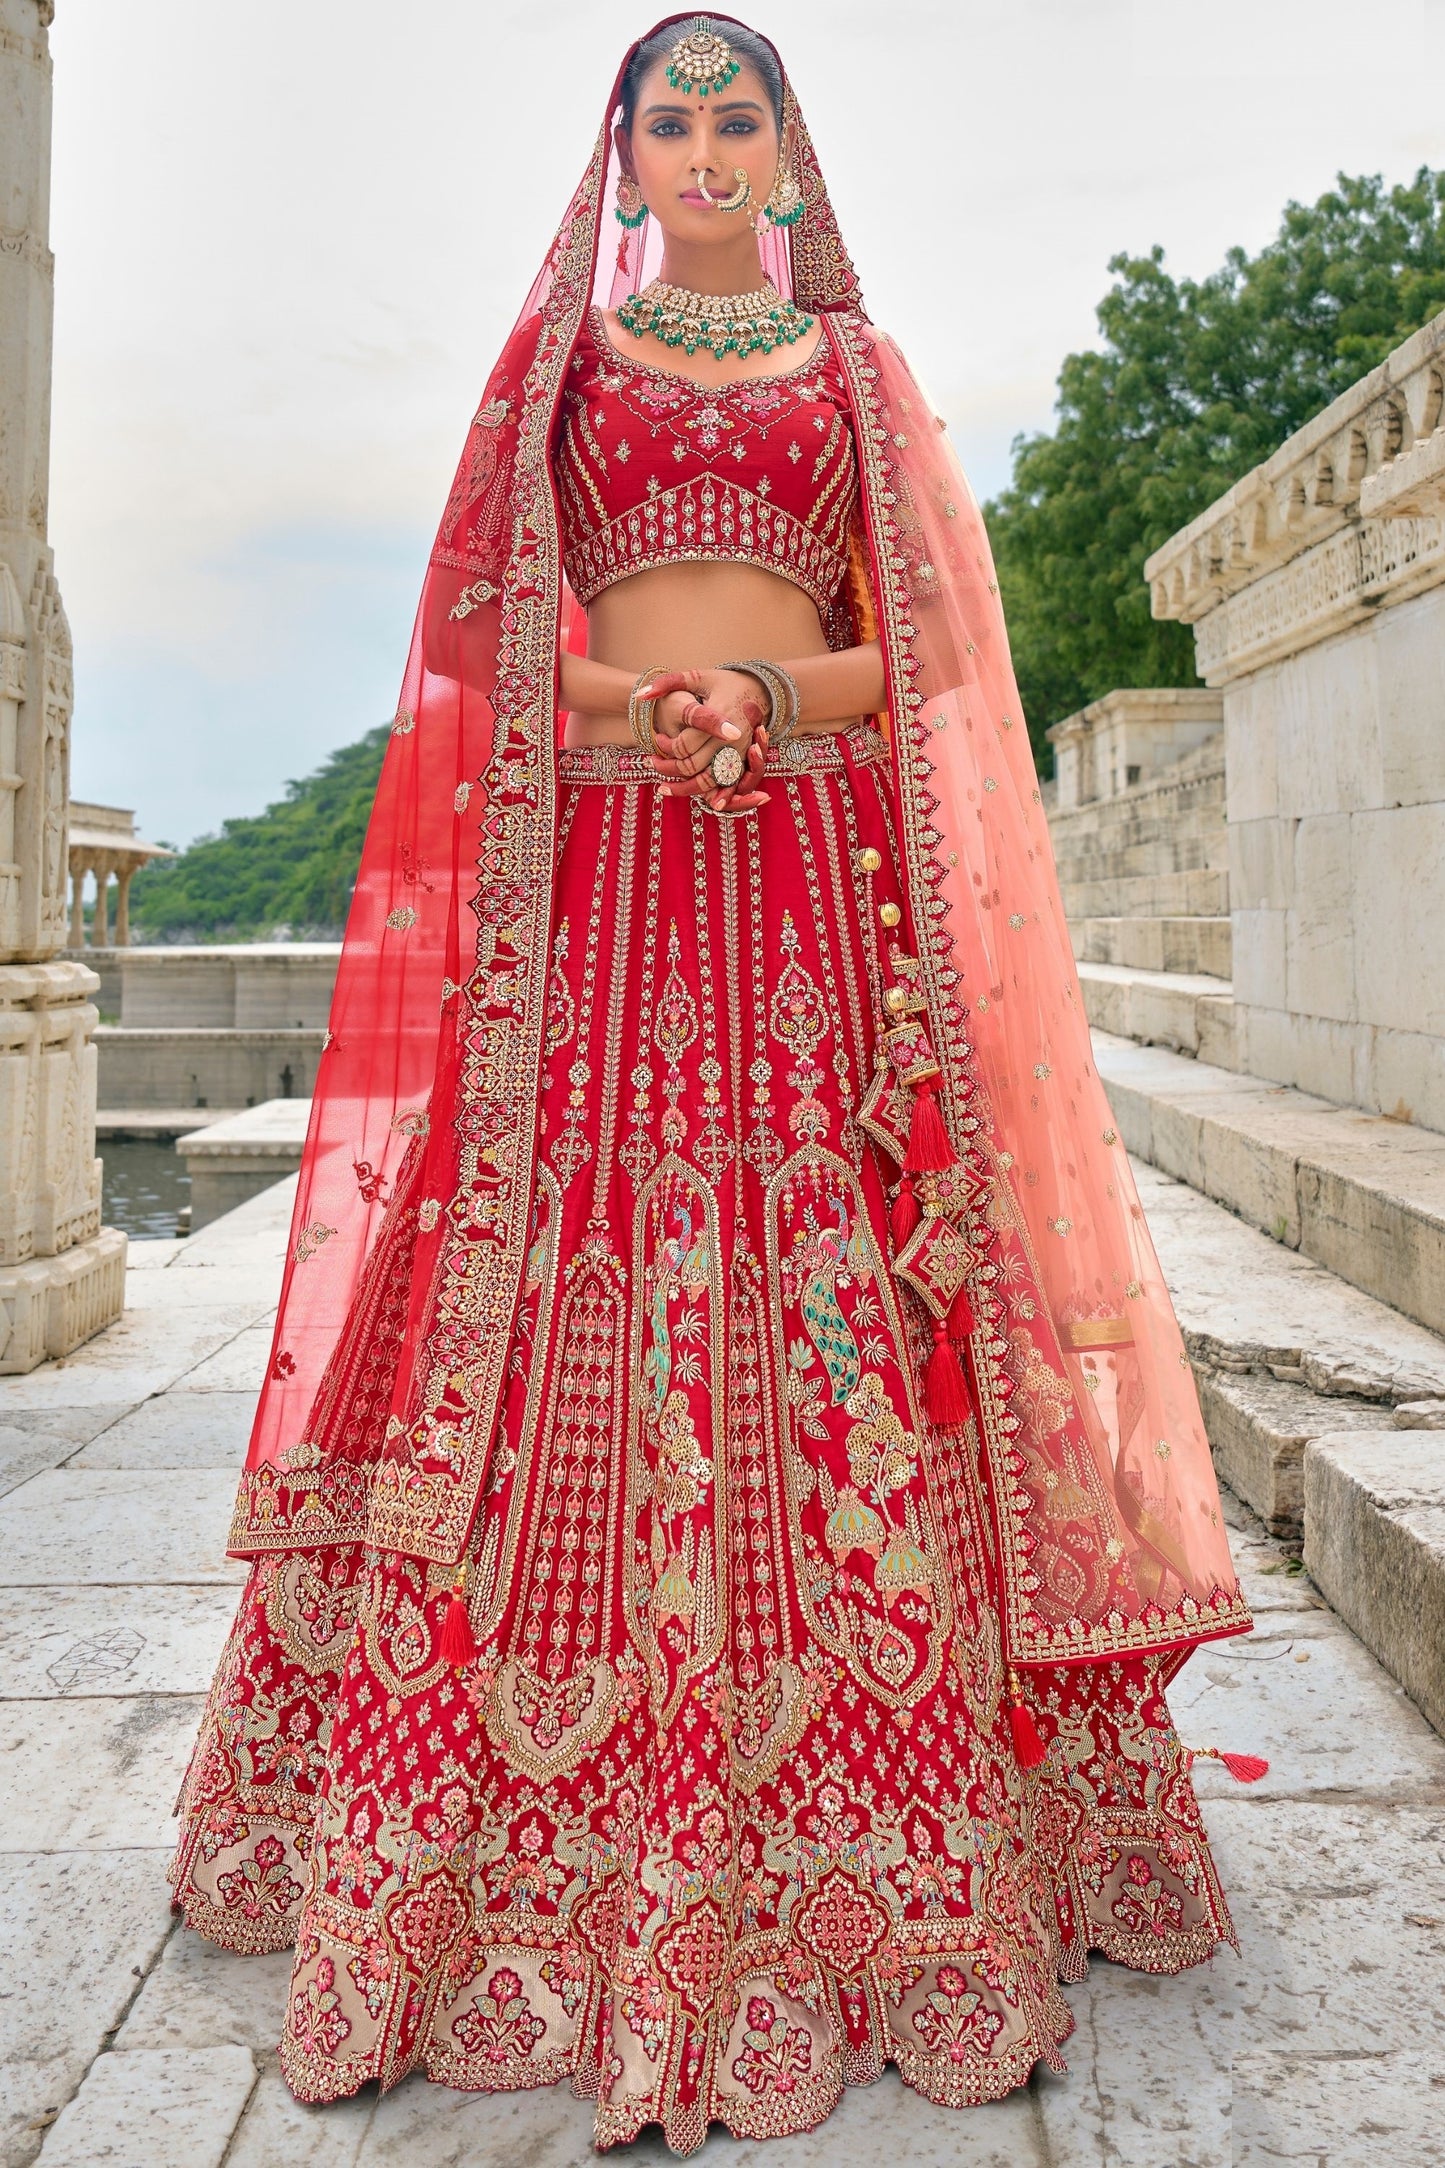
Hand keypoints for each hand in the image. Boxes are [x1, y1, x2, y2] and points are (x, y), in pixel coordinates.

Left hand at [641, 667, 771, 812]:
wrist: (760, 692)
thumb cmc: (725, 683)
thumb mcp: (698, 676)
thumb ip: (668, 682)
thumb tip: (640, 696)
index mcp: (720, 716)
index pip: (686, 743)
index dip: (665, 746)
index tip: (657, 738)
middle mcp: (731, 739)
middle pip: (692, 765)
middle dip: (668, 767)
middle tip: (652, 761)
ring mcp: (738, 753)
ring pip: (706, 782)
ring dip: (682, 788)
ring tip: (662, 788)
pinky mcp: (742, 763)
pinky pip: (721, 786)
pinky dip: (704, 795)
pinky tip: (686, 793)